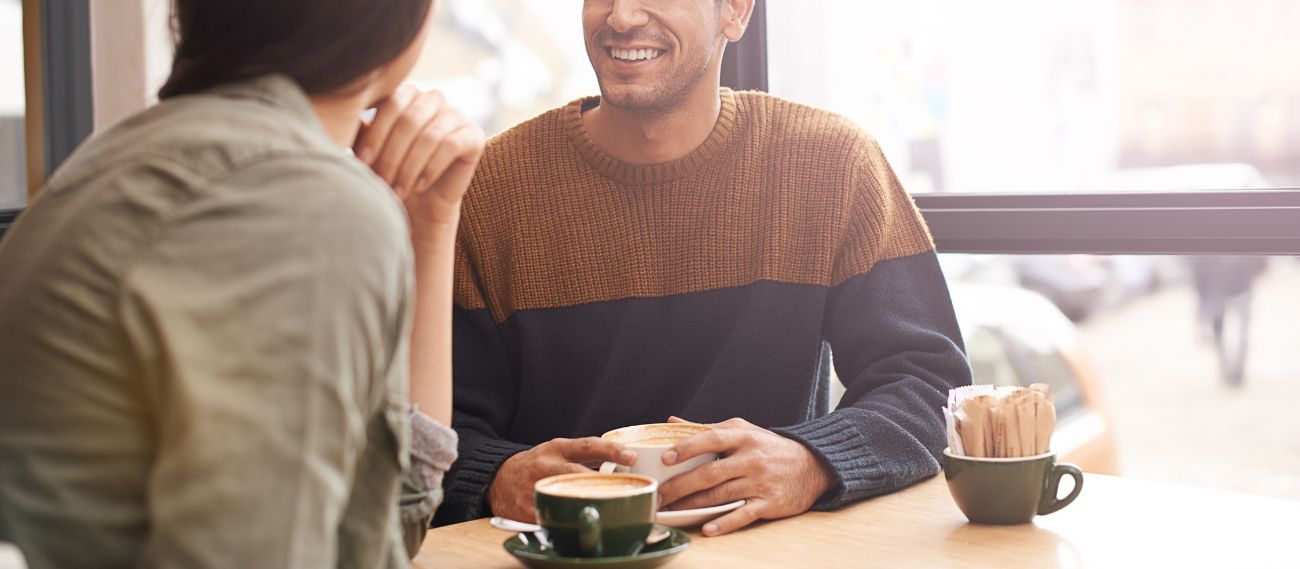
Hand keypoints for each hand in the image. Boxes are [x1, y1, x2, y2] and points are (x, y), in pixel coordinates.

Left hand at [355, 85, 484, 227]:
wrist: (419, 203)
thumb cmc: (390, 172)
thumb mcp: (369, 150)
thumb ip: (357, 130)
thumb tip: (338, 115)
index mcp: (407, 94)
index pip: (390, 104)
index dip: (376, 134)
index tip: (362, 162)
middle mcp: (433, 98)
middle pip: (410, 120)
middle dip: (392, 155)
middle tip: (381, 182)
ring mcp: (456, 115)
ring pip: (429, 135)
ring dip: (409, 167)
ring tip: (397, 190)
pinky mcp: (474, 135)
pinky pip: (452, 146)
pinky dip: (432, 168)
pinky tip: (419, 185)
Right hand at [488, 438, 636, 521]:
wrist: (499, 477)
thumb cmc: (538, 464)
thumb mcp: (559, 451)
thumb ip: (588, 456)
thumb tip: (625, 463)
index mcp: (557, 448)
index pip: (588, 445)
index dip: (610, 450)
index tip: (631, 456)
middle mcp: (546, 465)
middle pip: (577, 473)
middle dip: (602, 482)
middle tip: (624, 490)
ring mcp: (534, 487)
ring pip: (564, 497)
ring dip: (586, 504)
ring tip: (606, 510)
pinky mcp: (525, 509)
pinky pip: (549, 517)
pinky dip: (565, 521)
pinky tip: (579, 525)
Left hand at [657, 417, 833, 536]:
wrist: (812, 465)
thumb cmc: (769, 447)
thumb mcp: (742, 431)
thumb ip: (708, 429)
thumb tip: (672, 421)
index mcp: (743, 437)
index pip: (711, 439)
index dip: (687, 448)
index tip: (665, 458)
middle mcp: (751, 459)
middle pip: (710, 473)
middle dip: (681, 485)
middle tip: (660, 494)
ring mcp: (760, 482)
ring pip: (720, 495)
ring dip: (693, 505)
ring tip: (671, 510)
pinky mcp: (769, 503)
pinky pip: (743, 514)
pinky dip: (724, 523)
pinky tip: (707, 528)